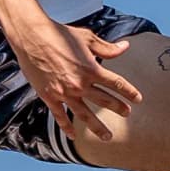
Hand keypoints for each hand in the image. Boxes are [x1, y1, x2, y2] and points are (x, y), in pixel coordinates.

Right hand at [5, 12, 140, 141]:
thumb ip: (107, 48)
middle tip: (126, 114)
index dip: (129, 92)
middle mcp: (80, 84)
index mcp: (91, 69)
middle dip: (118, 108)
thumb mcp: (87, 38)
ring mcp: (64, 93)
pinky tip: (73, 136)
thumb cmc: (59, 33)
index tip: (138, 99)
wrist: (32, 36)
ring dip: (97, 127)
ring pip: (85, 115)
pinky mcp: (49, 96)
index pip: (117, 83)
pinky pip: (60, 116)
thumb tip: (125, 47)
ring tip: (107, 136)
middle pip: (105, 100)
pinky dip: (66, 127)